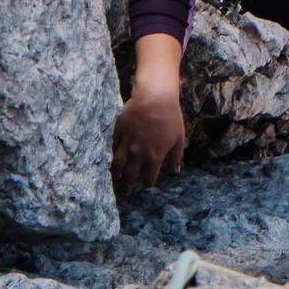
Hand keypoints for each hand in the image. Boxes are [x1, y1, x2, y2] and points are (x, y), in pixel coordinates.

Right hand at [113, 36, 186, 194]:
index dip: (147, 183)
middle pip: (130, 175)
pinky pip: (112, 148)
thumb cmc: (170, 117)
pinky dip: (110, 156)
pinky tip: (110, 160)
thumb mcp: (178, 138)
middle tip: (126, 190)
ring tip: (115, 178)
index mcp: (154, 157)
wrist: (154, 98)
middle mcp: (138, 154)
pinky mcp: (118, 132)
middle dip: (128, 185)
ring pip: (118, 164)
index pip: (148, 178)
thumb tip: (175, 170)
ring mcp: (126, 144)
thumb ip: (175, 157)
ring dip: (116, 173)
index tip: (145, 184)